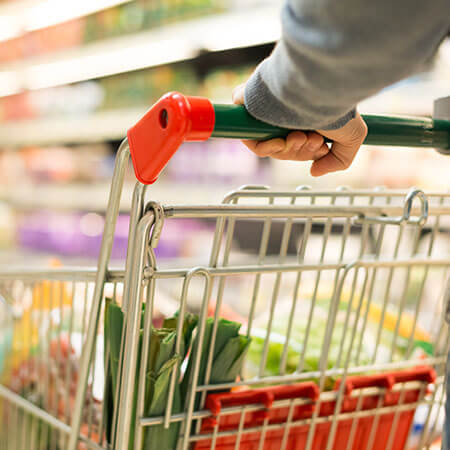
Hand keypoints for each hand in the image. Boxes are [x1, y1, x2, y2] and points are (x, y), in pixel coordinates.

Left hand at [232, 84, 367, 175]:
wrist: (321, 85)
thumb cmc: (338, 105)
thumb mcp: (352, 137)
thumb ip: (338, 160)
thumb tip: (314, 171)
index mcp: (304, 116)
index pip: (296, 145)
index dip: (307, 152)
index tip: (321, 148)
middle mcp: (285, 112)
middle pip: (283, 148)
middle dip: (300, 152)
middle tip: (313, 140)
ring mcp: (267, 110)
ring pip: (268, 146)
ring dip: (287, 149)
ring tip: (302, 136)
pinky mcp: (249, 105)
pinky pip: (249, 136)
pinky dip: (265, 146)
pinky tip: (283, 141)